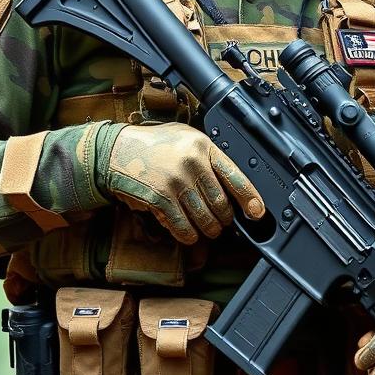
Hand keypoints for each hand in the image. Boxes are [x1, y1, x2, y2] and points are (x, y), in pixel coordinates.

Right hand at [103, 122, 264, 243]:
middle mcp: (192, 163)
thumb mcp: (186, 139)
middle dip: (224, 219)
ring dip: (209, 229)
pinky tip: (190, 233)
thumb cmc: (155, 145)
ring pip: (205, 218)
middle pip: (221, 203)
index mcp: (203, 146)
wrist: (117, 151)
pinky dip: (189, 235)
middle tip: (222, 221)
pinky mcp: (160, 199)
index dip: (250, 198)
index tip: (257, 213)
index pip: (235, 175)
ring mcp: (176, 182)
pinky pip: (184, 227)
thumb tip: (232, 184)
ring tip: (208, 229)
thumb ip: (208, 156)